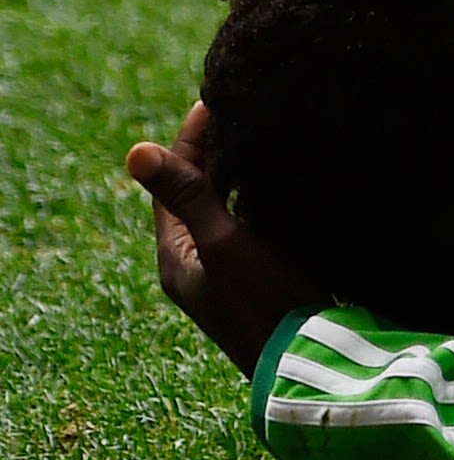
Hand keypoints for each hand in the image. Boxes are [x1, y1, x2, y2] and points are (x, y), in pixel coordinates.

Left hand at [125, 104, 326, 373]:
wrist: (313, 359)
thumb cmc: (266, 301)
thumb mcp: (223, 242)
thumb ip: (186, 196)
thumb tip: (135, 150)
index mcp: (177, 257)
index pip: (171, 184)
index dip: (187, 140)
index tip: (210, 100)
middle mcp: (200, 265)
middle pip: (198, 196)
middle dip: (215, 153)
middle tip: (240, 110)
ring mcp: (234, 276)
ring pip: (229, 212)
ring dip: (242, 175)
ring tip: (265, 137)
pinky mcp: (268, 281)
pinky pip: (258, 228)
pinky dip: (265, 200)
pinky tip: (291, 184)